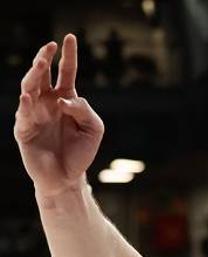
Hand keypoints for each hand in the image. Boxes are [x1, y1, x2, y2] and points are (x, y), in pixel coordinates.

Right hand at [14, 34, 103, 197]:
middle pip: (43, 75)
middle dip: (44, 59)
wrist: (67, 178)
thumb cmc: (81, 152)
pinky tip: (29, 95)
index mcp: (65, 99)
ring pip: (30, 88)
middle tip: (49, 46)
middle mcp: (47, 102)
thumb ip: (85, 110)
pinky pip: (23, 114)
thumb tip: (65, 100)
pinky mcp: (24, 129)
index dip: (68, 55)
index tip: (69, 37)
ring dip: (34, 75)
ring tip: (41, 63)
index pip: (66, 72)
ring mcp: (33, 114)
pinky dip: (26, 104)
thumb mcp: (94, 129)